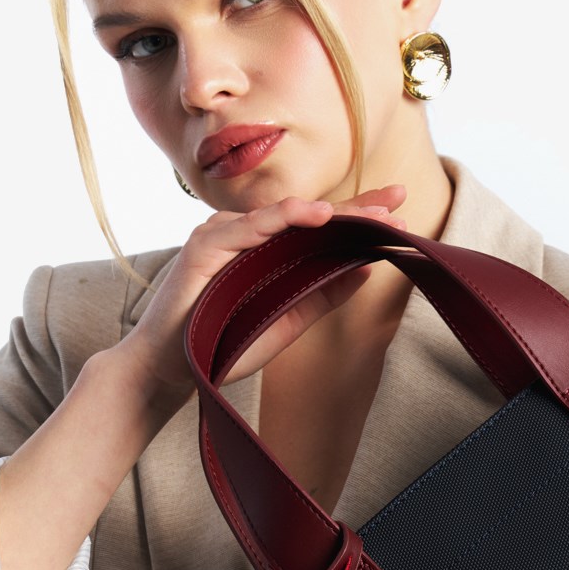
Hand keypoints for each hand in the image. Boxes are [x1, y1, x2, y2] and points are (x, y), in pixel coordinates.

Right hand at [118, 182, 408, 404]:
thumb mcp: (285, 321)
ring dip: (329, 213)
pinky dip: (283, 217)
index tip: (398, 214)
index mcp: (265, 252)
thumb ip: (320, 295)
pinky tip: (316, 214)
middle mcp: (246, 236)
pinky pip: (250, 226)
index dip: (356, 219)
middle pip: (307, 216)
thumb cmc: (220, 344)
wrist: (170, 369)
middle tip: (397, 199)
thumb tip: (364, 270)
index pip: (317, 230)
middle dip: (354, 208)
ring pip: (284, 215)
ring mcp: (224, 236)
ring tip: (370, 214)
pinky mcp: (205, 245)